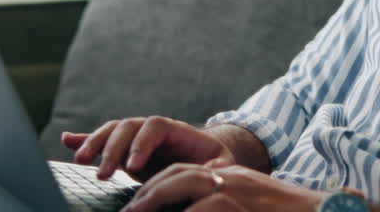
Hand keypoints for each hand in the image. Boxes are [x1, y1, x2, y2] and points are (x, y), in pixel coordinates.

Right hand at [61, 117, 234, 181]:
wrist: (206, 159)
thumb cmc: (213, 163)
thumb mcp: (219, 164)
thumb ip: (214, 168)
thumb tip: (215, 174)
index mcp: (174, 130)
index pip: (153, 126)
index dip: (141, 143)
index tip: (133, 166)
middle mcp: (150, 130)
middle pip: (127, 127)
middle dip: (112, 148)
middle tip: (104, 174)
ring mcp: (134, 139)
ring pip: (111, 132)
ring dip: (94, 143)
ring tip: (80, 160)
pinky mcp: (122, 151)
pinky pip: (101, 141)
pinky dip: (83, 139)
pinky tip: (66, 140)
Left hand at [125, 163, 322, 211]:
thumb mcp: (251, 206)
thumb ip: (225, 206)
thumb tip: (196, 209)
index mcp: (233, 177)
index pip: (187, 171)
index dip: (159, 184)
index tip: (139, 200)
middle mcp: (232, 178)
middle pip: (180, 173)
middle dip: (150, 190)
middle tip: (128, 209)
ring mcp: (238, 190)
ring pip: (186, 185)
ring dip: (155, 198)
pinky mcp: (239, 205)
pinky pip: (204, 208)